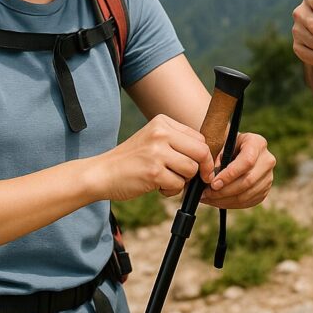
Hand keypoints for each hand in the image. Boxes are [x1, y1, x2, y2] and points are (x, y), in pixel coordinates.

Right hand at [90, 114, 213, 201]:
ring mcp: (157, 152)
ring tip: (166, 180)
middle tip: (198, 179)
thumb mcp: (153, 140)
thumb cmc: (131, 160)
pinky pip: (178, 185)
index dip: (205, 155)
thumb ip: (177, 142)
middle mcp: (161, 133)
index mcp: (162, 122)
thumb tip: (209, 157)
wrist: (102, 173)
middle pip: (201, 152)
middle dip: (203, 169)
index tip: (203, 168)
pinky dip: (171, 191)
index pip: (199, 137)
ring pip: (191, 169)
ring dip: (183, 181)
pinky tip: (157, 186)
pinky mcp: (153, 172)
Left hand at [200, 132, 275, 208]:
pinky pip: (248, 202)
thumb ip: (217, 159)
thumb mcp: (222, 146)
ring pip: (247, 194)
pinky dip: (231, 204)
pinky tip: (218, 201)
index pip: (247, 162)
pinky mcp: (265, 190)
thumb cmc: (228, 146)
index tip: (213, 183)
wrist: (238, 150)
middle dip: (225, 191)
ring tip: (209, 198)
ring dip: (225, 200)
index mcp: (257, 143)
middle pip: (248, 181)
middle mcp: (267, 160)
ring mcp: (268, 176)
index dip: (230, 175)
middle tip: (207, 194)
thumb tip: (211, 179)